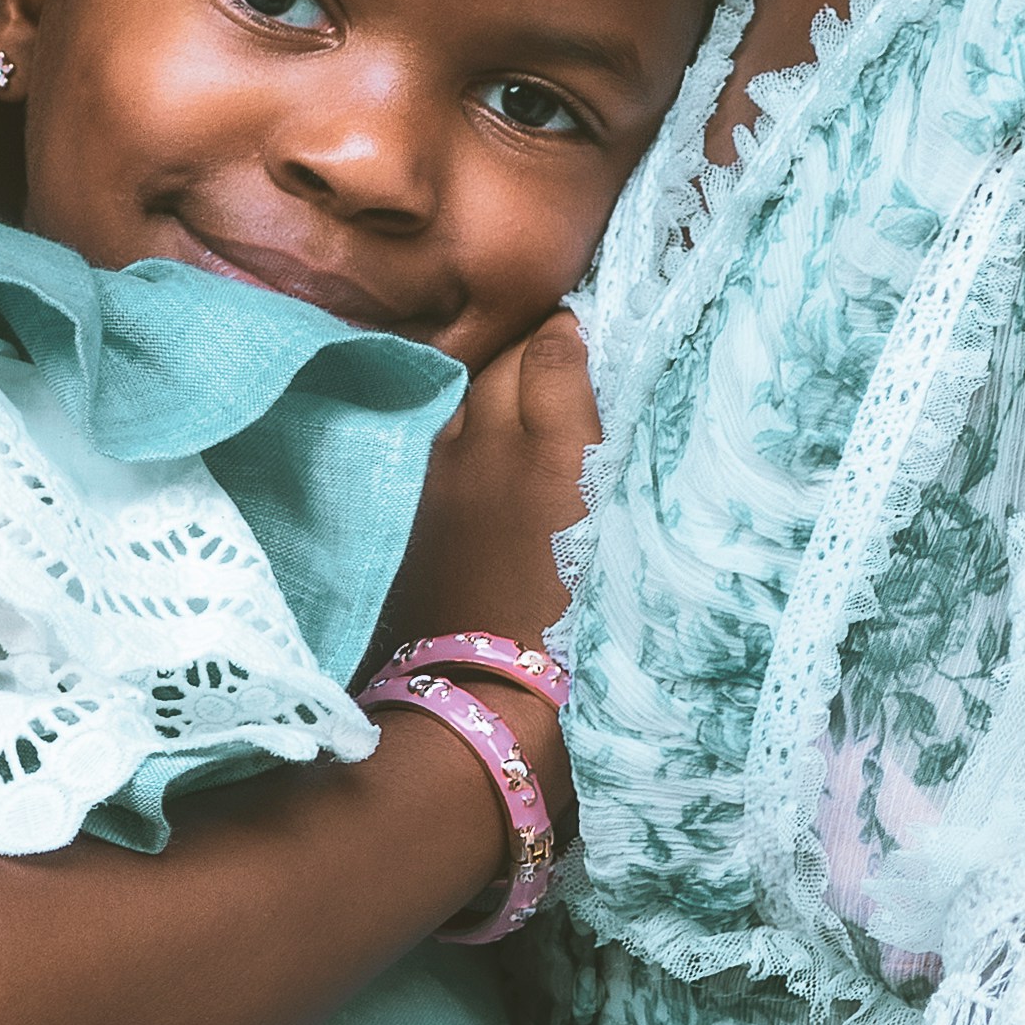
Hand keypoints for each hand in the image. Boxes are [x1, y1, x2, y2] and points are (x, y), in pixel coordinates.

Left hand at [384, 311, 596, 662]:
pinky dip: (452, 424)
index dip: (565, 335)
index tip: (574, 335)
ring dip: (483, 382)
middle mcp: (491, 446)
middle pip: (502, 361)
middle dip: (525, 349)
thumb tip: (587, 389)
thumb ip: (600, 452)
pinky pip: (431, 433)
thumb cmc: (579, 619)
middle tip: (546, 355)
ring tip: (504, 393)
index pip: (552, 353)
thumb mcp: (614, 527)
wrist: (488, 689)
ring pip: (459, 390)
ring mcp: (441, 470)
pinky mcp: (410, 500)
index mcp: (558, 453)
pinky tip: (468, 440)